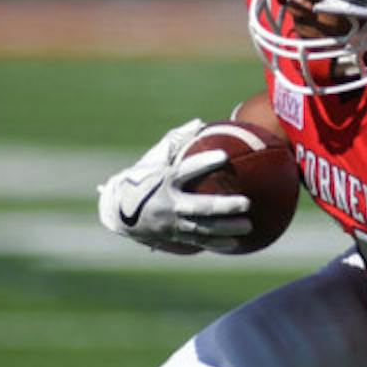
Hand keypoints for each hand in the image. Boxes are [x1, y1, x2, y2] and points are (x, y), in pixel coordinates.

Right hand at [96, 119, 251, 252]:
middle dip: (223, 206)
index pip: (185, 170)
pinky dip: (216, 243)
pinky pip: (198, 241)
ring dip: (226, 229)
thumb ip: (177, 140)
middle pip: (199, 207)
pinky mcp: (174, 236)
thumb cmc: (143, 178)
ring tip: (248, 226)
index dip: (203, 164)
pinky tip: (237, 244)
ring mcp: (171, 223)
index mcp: (163, 180)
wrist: (118, 211)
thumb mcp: (154, 158)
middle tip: (246, 202)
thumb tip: (201, 122)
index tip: (224, 156)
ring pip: (202, 228)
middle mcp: (167, 204)